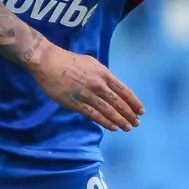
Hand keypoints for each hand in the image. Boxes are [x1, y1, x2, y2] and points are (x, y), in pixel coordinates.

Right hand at [28, 43, 143, 131]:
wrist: (48, 62)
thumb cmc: (69, 60)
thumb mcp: (92, 63)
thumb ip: (103, 75)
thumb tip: (112, 87)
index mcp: (104, 74)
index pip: (124, 91)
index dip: (134, 102)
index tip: (141, 111)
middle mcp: (98, 85)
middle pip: (119, 103)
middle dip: (130, 114)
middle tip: (136, 123)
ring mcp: (87, 95)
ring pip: (108, 111)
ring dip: (120, 121)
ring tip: (128, 128)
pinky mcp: (76, 103)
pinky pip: (94, 115)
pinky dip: (105, 122)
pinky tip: (113, 127)